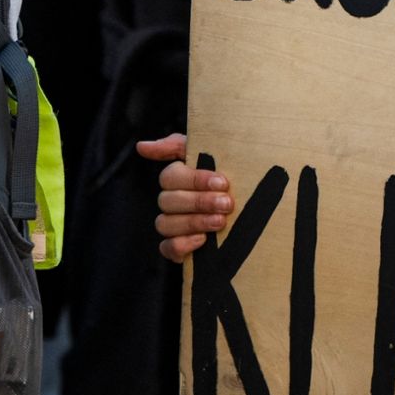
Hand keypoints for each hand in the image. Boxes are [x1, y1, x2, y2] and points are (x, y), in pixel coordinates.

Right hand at [136, 133, 235, 262]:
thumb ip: (177, 146)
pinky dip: (182, 245)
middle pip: (168, 201)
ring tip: (220, 221)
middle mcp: (171, 202)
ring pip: (165, 224)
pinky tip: (202, 239)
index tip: (222, 182)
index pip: (170, 177)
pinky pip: (167, 248)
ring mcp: (172, 226)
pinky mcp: (178, 248)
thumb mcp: (211, 154)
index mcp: (177, 179)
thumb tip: (142, 146)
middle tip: (226, 204)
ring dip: (194, 222)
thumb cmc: (228, 179)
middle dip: (200, 202)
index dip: (195, 180)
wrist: (252, 212)